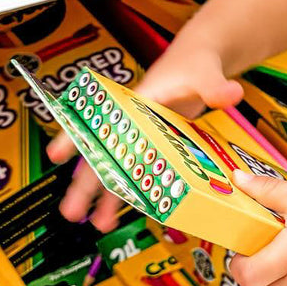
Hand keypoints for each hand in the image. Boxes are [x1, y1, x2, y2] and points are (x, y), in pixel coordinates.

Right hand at [49, 40, 242, 231]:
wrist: (201, 62)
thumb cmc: (195, 63)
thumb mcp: (205, 73)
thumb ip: (216, 86)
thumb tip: (231, 94)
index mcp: (137, 102)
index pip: (102, 120)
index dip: (78, 136)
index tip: (55, 154)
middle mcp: (133, 121)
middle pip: (103, 154)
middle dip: (86, 183)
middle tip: (71, 211)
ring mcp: (142, 136)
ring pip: (116, 168)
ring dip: (105, 195)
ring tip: (95, 223)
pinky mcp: (153, 146)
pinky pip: (136, 172)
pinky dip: (129, 191)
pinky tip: (123, 213)